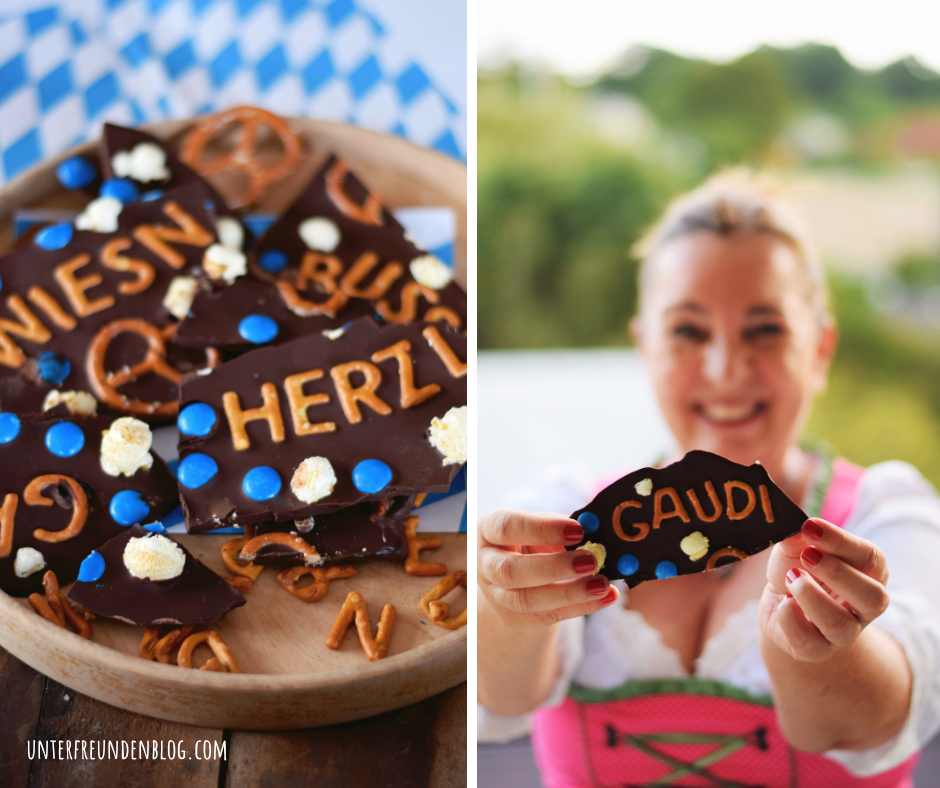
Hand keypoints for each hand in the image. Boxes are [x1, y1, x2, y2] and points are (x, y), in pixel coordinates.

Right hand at [478, 509, 619, 630]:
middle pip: (510, 571)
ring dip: (569, 593)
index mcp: (489, 530)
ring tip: (602, 584)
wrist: (522, 573)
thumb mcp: (544, 527)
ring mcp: (496, 595)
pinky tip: (606, 597)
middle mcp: (485, 563)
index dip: (541, 528)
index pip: (507, 527)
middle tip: (591, 560)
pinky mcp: (515, 618)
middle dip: (553, 567)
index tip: (578, 530)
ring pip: (526, 601)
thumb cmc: (535, 541)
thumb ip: (565, 529)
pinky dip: (580, 608)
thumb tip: (598, 534)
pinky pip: (546, 617)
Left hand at [759, 517, 889, 661]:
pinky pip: (809, 641)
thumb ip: (796, 537)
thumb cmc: (795, 570)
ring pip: (840, 625)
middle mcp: (863, 608)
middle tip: (806, 556)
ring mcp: (843, 633)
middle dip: (837, 573)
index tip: (810, 527)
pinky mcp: (816, 650)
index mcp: (868, 574)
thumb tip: (795, 526)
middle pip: (873, 597)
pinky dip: (790, 618)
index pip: (871, 558)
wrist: (778, 605)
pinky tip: (782, 602)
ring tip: (790, 578)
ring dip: (810, 596)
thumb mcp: (794, 548)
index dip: (841, 541)